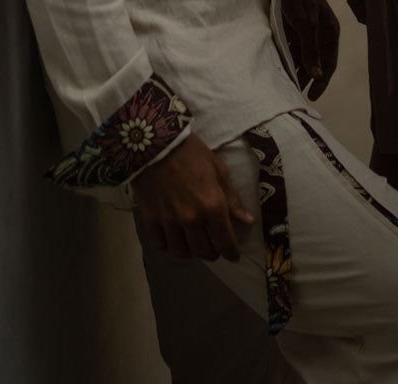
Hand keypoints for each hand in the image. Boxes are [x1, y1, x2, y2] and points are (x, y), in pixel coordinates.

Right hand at [131, 134, 253, 260]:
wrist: (157, 143)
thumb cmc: (191, 152)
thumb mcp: (218, 170)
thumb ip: (232, 199)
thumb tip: (247, 221)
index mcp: (212, 205)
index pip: (225, 241)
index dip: (231, 252)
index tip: (233, 255)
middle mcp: (191, 218)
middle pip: (204, 251)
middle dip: (213, 253)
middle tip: (215, 248)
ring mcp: (169, 221)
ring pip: (182, 252)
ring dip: (191, 251)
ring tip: (194, 243)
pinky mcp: (151, 219)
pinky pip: (161, 244)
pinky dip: (169, 245)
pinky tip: (174, 237)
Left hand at [283, 0, 339, 101]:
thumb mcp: (306, 22)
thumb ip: (311, 48)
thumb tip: (317, 74)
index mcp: (329, 32)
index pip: (329, 63)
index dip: (322, 81)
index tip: (312, 97)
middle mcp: (320, 33)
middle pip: (314, 61)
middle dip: (306, 78)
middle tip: (295, 94)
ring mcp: (306, 30)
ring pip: (301, 55)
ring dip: (294, 68)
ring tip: (284, 84)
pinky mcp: (292, 26)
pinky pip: (290, 47)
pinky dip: (285, 57)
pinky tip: (276, 66)